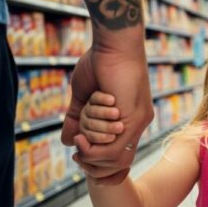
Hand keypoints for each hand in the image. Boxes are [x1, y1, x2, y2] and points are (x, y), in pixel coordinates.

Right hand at [61, 41, 153, 183]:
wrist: (114, 44)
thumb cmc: (100, 62)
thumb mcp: (84, 95)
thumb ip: (77, 118)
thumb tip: (68, 141)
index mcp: (131, 117)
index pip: (121, 155)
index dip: (100, 162)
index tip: (80, 153)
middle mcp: (139, 122)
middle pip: (117, 161)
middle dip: (93, 160)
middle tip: (79, 143)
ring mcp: (138, 121)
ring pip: (111, 155)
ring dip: (90, 144)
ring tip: (84, 123)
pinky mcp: (132, 118)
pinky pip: (111, 148)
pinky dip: (93, 146)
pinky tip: (83, 134)